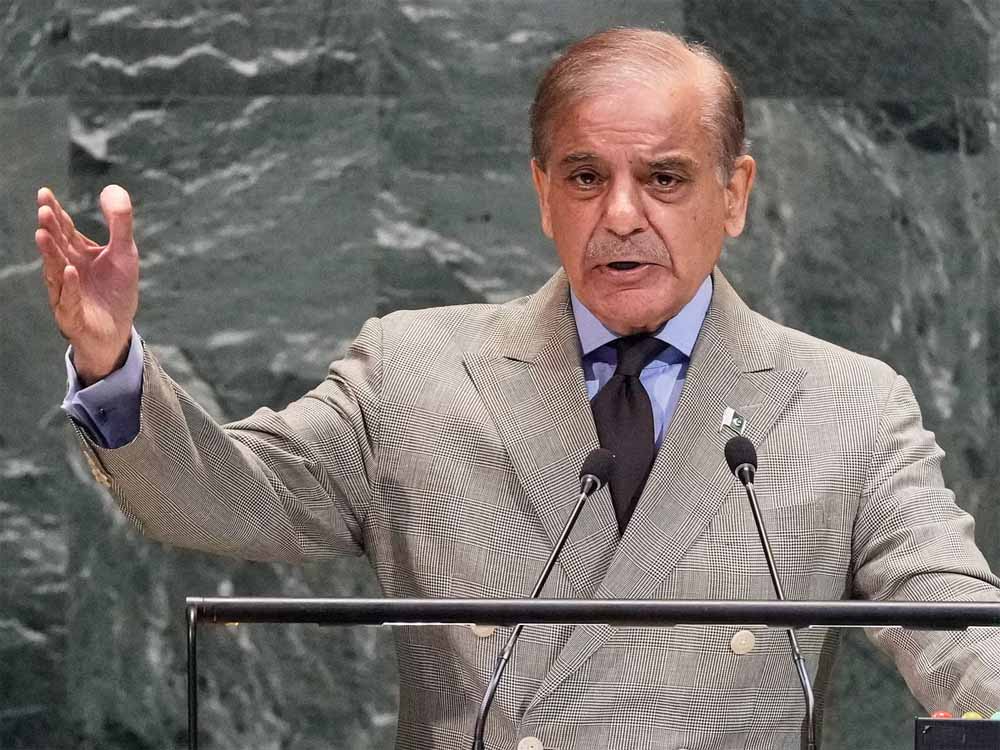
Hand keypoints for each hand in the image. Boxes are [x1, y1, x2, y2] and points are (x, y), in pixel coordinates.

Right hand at [35, 185, 138, 384]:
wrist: (116, 332)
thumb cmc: (115, 291)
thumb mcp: (124, 254)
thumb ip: (120, 223)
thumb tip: (112, 188)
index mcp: (76, 254)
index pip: (63, 230)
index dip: (54, 213)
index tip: (45, 193)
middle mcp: (66, 271)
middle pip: (56, 248)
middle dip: (49, 229)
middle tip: (43, 210)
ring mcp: (66, 293)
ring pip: (55, 271)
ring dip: (50, 253)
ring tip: (43, 234)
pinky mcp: (73, 316)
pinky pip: (70, 299)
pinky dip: (70, 286)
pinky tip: (71, 270)